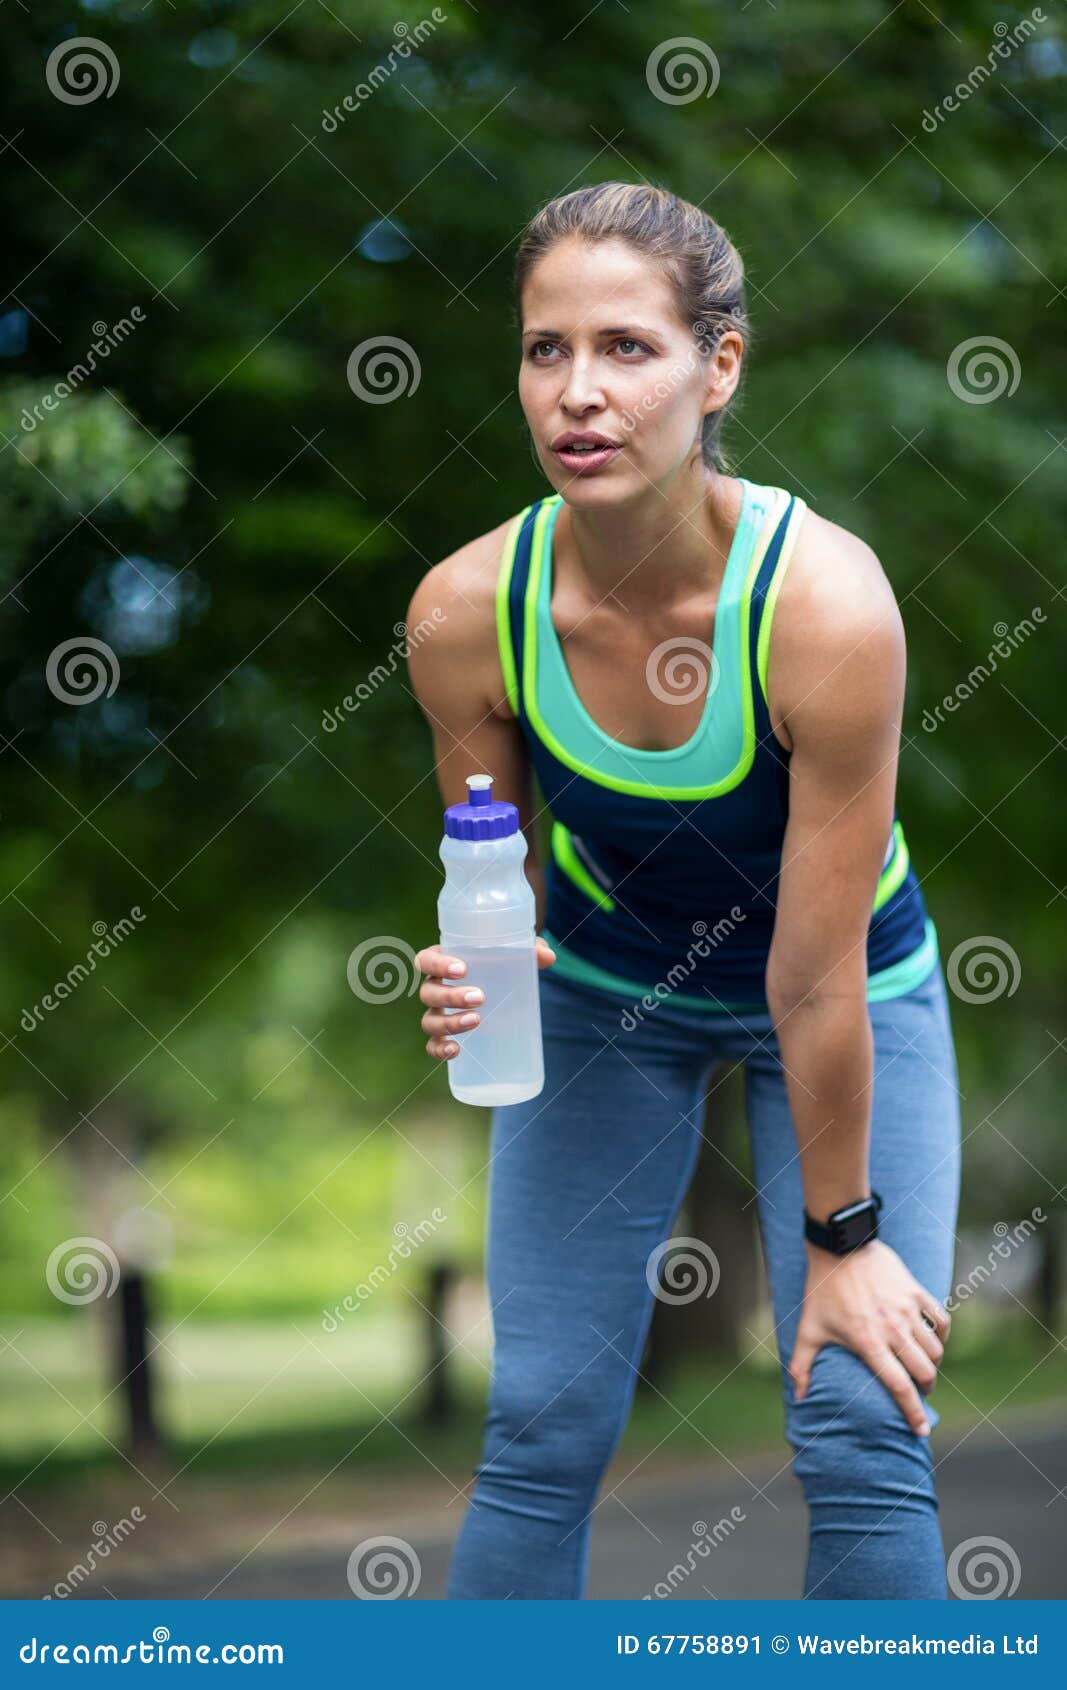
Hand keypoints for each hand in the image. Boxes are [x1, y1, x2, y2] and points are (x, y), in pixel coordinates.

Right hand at [415, 936, 555, 1060]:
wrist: (502, 988)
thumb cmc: (500, 963)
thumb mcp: (515, 954)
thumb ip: (530, 951)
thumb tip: (549, 958)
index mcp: (442, 962)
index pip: (426, 960)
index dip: (438, 964)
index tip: (462, 969)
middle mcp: (435, 987)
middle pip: (429, 992)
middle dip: (451, 996)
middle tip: (480, 997)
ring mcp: (438, 1013)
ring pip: (430, 1020)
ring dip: (450, 1022)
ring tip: (476, 1020)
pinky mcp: (445, 1035)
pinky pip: (433, 1045)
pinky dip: (439, 1049)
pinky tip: (456, 1050)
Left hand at [788, 1238, 949, 1436]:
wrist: (840, 1245)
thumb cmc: (822, 1289)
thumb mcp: (808, 1328)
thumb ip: (802, 1365)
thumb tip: (797, 1398)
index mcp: (868, 1342)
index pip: (899, 1387)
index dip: (913, 1413)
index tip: (920, 1432)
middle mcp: (892, 1329)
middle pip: (924, 1372)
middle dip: (924, 1390)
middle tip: (917, 1392)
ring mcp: (907, 1309)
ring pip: (935, 1350)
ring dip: (932, 1365)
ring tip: (921, 1369)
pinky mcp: (916, 1292)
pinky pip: (942, 1321)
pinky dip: (942, 1336)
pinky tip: (932, 1341)